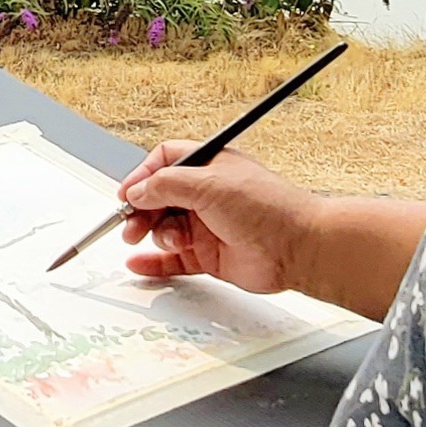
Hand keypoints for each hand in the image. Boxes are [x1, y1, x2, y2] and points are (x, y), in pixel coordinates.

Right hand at [117, 142, 325, 295]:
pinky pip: (174, 259)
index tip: (127, 194)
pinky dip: (154, 262)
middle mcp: (207, 194)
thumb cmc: (267, 207)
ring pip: (165, 229)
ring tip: (170, 239)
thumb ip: (166, 185)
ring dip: (157, 234)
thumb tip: (138, 191)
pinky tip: (139, 263)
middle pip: (159, 198)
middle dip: (142, 210)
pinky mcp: (210, 255)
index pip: (164, 162)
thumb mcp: (208, 184)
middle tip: (131, 225)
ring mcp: (208, 225)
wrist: (298, 247)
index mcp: (209, 166)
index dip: (143, 176)